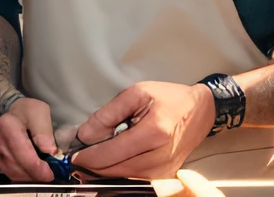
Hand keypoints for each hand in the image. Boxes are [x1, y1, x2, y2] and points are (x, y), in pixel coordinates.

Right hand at [0, 96, 57, 181]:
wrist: (14, 112)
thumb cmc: (29, 111)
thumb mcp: (41, 113)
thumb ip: (45, 131)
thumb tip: (50, 151)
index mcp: (8, 126)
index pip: (23, 155)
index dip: (38, 169)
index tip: (50, 175)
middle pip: (18, 167)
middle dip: (36, 175)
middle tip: (49, 175)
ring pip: (14, 173)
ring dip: (30, 177)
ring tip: (42, 172)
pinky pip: (10, 173)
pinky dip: (23, 176)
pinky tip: (32, 172)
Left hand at [70, 81, 214, 179]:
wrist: (200, 111)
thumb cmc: (169, 98)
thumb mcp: (136, 94)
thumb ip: (108, 114)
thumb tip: (85, 134)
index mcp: (154, 132)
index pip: (110, 153)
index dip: (87, 155)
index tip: (72, 152)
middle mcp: (160, 157)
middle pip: (113, 170)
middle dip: (91, 163)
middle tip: (78, 153)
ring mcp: (163, 171)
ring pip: (120, 178)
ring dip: (102, 169)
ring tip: (93, 153)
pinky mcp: (163, 177)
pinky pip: (132, 179)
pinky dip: (116, 170)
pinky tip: (109, 159)